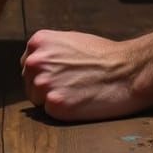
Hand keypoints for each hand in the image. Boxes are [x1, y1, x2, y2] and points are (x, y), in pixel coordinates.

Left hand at [21, 28, 145, 121]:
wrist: (126, 70)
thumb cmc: (102, 55)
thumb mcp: (70, 40)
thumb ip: (49, 50)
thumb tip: (36, 62)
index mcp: (39, 41)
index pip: (27, 64)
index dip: (43, 72)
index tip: (59, 75)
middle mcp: (36, 61)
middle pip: (29, 82)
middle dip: (46, 86)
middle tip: (70, 84)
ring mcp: (44, 83)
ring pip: (37, 99)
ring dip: (53, 98)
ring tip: (76, 91)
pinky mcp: (55, 104)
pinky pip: (50, 112)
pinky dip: (63, 110)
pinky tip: (79, 100)